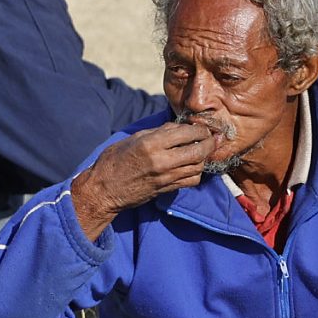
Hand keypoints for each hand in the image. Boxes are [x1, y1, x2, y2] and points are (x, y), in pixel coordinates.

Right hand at [67, 120, 221, 235]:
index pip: (187, 133)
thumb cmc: (114, 160)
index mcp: (152, 144)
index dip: (200, 129)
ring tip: (203, 150)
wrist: (103, 190)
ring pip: (198, 167)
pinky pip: (191, 181)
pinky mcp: (166, 189)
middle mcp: (162, 161)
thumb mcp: (134, 138)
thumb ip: (159, 132)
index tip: (203, 127)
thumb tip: (180, 127)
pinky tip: (193, 166)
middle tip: (213, 138)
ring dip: (204, 158)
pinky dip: (197, 172)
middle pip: (198, 151)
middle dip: (210, 143)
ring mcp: (165, 177)